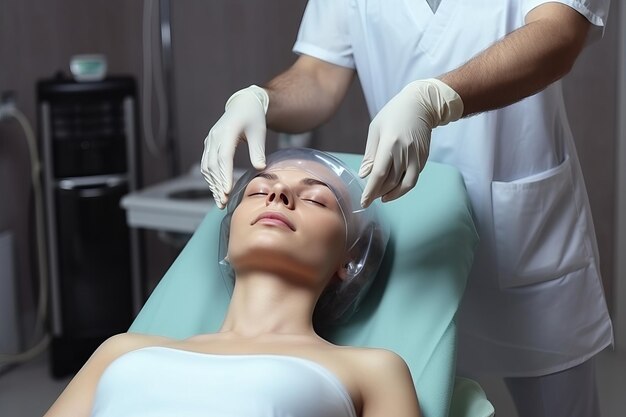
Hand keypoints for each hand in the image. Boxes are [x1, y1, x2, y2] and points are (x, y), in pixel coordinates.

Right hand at [201, 85, 268, 207]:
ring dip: (213, 184)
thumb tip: (260, 168)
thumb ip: (258, 150)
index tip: (227, 191)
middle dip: (218, 185)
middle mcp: (215, 137)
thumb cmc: (254, 117)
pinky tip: (217, 190)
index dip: (224, 175)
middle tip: (223, 202)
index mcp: (227, 132)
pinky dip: (211, 178)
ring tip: (220, 200)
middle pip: (213, 165)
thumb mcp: (259, 131)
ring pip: (207, 166)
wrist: (243, 104)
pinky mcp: (210, 145)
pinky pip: (207, 164)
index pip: (224, 157)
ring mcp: (210, 141)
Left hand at [359, 78, 462, 206]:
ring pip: (405, 184)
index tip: (364, 202)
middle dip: (379, 193)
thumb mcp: (375, 130)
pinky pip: (413, 178)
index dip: (370, 191)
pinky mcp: (423, 158)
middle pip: (390, 182)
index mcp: (390, 144)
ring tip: (383, 197)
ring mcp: (416, 156)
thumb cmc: (393, 115)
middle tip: (370, 197)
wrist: (420, 104)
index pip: (379, 174)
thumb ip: (370, 155)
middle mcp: (405, 152)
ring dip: (393, 194)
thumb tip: (364, 175)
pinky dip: (403, 186)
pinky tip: (394, 187)